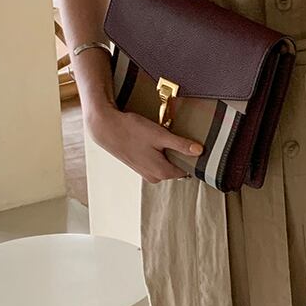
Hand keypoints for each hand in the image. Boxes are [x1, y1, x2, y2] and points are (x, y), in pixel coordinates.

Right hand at [87, 104, 202, 184]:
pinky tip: (152, 140)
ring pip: (166, 164)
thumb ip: (181, 145)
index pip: (187, 169)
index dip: (192, 157)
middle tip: (176, 136)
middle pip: (177, 167)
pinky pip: (156, 162)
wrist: (106, 128)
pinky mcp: (139, 167)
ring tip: (162, 137)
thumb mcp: (160, 135)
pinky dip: (158, 152)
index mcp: (162, 172)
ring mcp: (146, 173)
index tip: (194, 144)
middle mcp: (155, 177)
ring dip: (167, 152)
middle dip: (179, 154)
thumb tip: (200, 151)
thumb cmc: (132, 130)